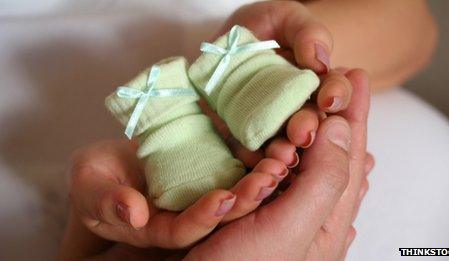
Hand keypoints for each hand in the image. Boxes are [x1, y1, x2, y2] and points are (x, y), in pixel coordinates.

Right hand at [64, 137, 292, 250]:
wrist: (109, 169)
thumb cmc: (95, 182)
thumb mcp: (91, 191)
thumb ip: (106, 202)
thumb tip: (133, 211)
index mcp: (161, 228)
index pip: (187, 230)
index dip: (205, 216)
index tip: (225, 198)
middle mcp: (188, 213)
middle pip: (223, 212)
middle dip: (248, 194)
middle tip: (272, 173)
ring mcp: (202, 189)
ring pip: (237, 186)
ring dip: (262, 171)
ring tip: (284, 154)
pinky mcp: (212, 167)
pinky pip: (238, 161)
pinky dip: (255, 149)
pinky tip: (272, 133)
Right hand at [184, 69, 370, 259]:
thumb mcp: (292, 229)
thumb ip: (324, 180)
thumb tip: (341, 127)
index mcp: (329, 219)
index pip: (351, 154)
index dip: (355, 113)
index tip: (355, 76)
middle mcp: (311, 215)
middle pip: (331, 154)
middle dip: (332, 118)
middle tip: (331, 85)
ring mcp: (283, 213)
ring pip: (304, 161)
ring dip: (306, 131)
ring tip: (313, 106)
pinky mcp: (255, 211)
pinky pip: (274, 173)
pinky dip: (278, 151)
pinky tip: (285, 145)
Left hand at [200, 1, 353, 169]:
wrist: (220, 46)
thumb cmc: (260, 28)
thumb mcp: (284, 18)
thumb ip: (307, 32)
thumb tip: (319, 61)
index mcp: (316, 84)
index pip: (334, 92)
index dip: (336, 95)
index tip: (329, 98)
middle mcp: (299, 109)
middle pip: (311, 124)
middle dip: (307, 128)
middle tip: (301, 132)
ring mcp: (272, 127)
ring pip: (284, 145)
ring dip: (284, 152)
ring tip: (281, 154)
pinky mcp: (244, 139)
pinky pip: (252, 154)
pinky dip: (254, 160)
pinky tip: (254, 163)